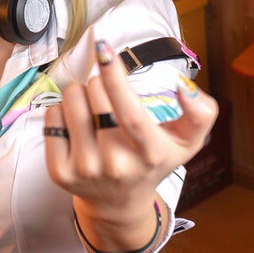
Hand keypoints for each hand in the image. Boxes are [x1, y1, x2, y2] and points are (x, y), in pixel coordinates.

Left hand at [41, 35, 217, 222]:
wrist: (119, 202)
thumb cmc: (153, 160)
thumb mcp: (187, 141)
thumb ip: (201, 113)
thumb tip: (184, 87)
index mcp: (150, 153)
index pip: (129, 112)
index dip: (115, 77)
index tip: (105, 50)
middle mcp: (117, 164)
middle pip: (95, 92)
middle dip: (100, 82)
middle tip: (108, 98)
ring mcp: (86, 170)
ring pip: (71, 99)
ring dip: (80, 94)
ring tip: (93, 112)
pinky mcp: (60, 173)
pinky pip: (51, 117)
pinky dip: (62, 111)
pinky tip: (76, 126)